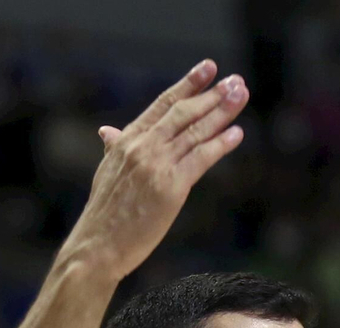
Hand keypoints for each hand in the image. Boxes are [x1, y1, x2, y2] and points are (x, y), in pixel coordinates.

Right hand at [62, 59, 248, 282]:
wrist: (97, 246)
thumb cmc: (104, 215)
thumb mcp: (106, 173)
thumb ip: (114, 148)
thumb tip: (108, 133)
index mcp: (126, 141)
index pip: (162, 104)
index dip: (187, 84)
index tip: (207, 69)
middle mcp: (142, 147)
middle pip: (183, 112)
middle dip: (212, 95)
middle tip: (235, 81)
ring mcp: (156, 165)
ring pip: (194, 132)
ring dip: (221, 112)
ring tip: (241, 96)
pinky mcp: (170, 186)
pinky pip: (201, 159)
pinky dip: (220, 144)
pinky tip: (236, 134)